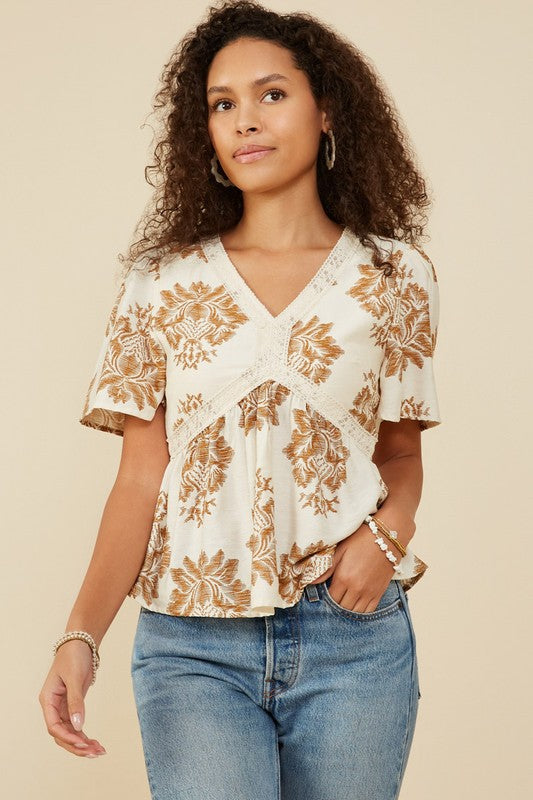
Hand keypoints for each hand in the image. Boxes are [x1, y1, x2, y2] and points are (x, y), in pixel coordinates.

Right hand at [38, 639, 106, 757]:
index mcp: (48, 700)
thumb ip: (76, 701)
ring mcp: (62, 707)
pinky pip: (76, 726)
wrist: (81, 643)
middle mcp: (53, 707)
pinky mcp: (73, 706)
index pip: (54, 726)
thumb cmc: (74, 656)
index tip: (82, 743)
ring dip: (82, 743)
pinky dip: (85, 735)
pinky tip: (96, 743)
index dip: (67, 737)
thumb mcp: (75, 678)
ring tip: (99, 751)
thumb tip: (79, 726)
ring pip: (69, 733)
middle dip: (76, 745)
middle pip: (61, 735)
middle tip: (94, 752)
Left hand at [307, 518, 405, 612]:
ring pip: (354, 612)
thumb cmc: (361, 539)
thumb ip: (326, 568)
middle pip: (341, 608)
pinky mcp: (379, 593)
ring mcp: (369, 592)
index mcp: (344, 578)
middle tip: (333, 597)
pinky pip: (368, 611)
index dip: (325, 598)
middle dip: (334, 605)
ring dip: (347, 609)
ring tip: (343, 601)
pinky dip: (361, 612)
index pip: (330, 599)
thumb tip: (310, 582)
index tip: (323, 593)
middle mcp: (357, 589)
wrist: (388, 536)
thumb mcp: (341, 550)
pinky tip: (355, 605)